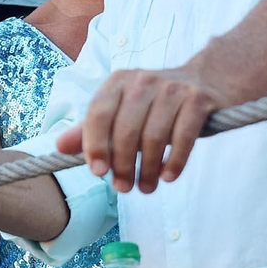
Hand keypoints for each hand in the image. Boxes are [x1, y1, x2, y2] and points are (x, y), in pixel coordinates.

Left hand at [56, 64, 233, 193]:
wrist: (207, 79)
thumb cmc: (156, 102)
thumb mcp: (123, 109)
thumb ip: (92, 129)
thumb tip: (59, 147)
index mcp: (119, 81)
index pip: (99, 113)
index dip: (95, 145)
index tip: (97, 172)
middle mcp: (143, 80)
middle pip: (126, 129)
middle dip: (123, 165)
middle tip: (124, 188)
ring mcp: (173, 88)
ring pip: (154, 136)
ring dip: (149, 169)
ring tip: (147, 187)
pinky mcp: (198, 99)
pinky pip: (183, 136)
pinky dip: (175, 161)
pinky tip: (169, 176)